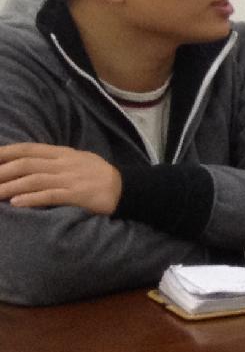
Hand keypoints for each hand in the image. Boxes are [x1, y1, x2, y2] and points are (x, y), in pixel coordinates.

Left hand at [0, 143, 121, 213]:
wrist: (126, 189)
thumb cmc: (97, 176)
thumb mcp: (77, 161)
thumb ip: (54, 160)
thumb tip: (28, 162)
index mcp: (63, 153)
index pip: (29, 149)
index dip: (6, 152)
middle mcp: (64, 164)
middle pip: (26, 164)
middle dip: (1, 171)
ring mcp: (71, 179)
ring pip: (34, 180)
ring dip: (10, 187)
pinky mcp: (78, 195)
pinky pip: (51, 195)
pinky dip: (32, 198)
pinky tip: (16, 203)